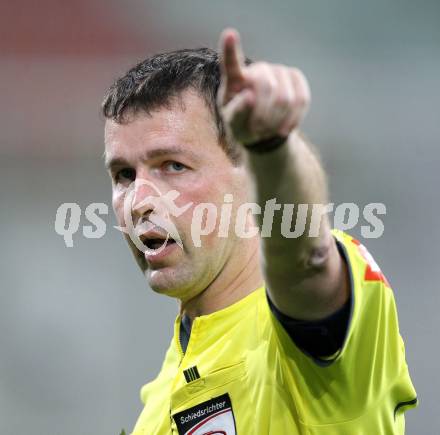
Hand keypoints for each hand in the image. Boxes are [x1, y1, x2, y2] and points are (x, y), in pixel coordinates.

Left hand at [217, 28, 310, 146]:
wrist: (263, 130)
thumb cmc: (242, 125)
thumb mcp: (234, 125)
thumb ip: (237, 113)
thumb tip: (249, 97)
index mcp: (235, 79)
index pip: (231, 63)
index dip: (230, 49)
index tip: (230, 34)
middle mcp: (257, 70)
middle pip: (266, 88)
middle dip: (264, 115)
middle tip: (257, 131)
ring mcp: (277, 71)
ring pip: (285, 98)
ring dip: (277, 121)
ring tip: (268, 131)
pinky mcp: (295, 78)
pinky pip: (301, 100)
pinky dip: (293, 120)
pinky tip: (284, 129)